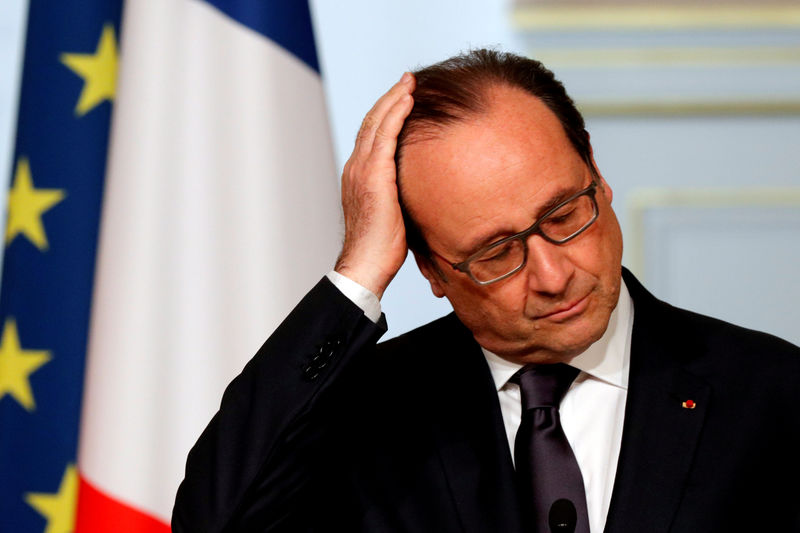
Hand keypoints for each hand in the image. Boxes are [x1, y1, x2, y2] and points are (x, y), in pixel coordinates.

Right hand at [335, 73, 415, 298]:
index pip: (370, 136)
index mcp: (359, 176)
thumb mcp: (392, 215)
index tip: (402, 99)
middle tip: (408, 80)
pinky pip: (385, 136)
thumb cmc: (381, 249)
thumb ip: (400, 197)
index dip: (385, 114)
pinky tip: (408, 101)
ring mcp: (362, 170)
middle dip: (390, 98)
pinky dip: (396, 114)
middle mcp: (356, 168)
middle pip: (371, 122)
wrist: (366, 265)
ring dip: (394, 99)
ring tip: (410, 82)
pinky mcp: (374, 176)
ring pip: (376, 123)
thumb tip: (420, 195)